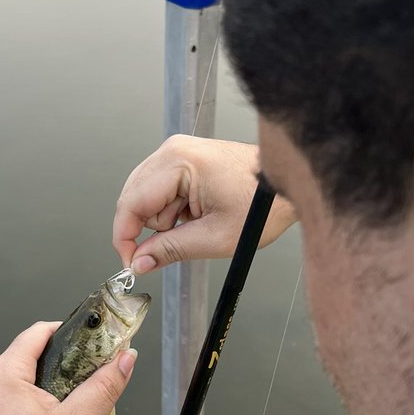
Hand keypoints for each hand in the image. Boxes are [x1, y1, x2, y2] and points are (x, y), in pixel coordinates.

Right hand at [113, 135, 296, 273]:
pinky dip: (172, 211)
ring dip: (164, 221)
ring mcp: (178, 153)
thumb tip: (139, 263)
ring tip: (199, 223)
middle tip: (175, 246)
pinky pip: (161, 192)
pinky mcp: (184, 160)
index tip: (131, 263)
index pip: (131, 203)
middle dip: (150, 229)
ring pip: (146, 198)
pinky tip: (197, 214)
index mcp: (178, 162)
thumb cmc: (263, 204)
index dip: (126, 238)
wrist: (287, 187)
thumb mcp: (215, 237)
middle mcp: (173, 151)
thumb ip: (170, 250)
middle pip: (134, 200)